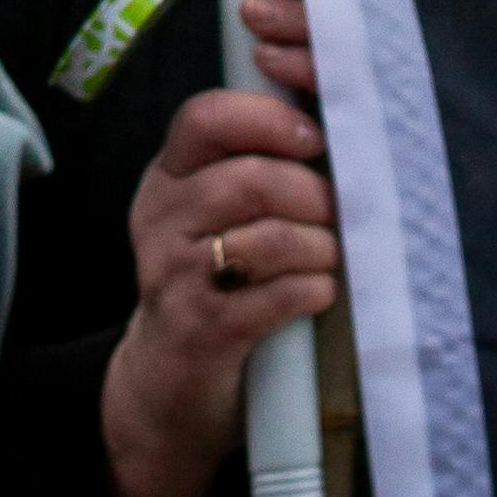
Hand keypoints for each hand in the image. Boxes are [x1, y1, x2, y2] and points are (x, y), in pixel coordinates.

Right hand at [96, 0, 338, 496]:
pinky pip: (277, 295)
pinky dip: (313, 290)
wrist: (168, 383)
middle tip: (336, 216)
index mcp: (166, 178)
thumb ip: (250, 164)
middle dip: (314, 196)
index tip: (313, 141)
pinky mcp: (202, 329)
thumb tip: (326, 113)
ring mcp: (175, 275)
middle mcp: (160, 218)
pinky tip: (318, 293)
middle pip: (251, 179)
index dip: (268, 120)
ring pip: (271, 238)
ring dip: (321, 249)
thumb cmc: (211, 283)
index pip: (205, 117)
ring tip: (330, 259)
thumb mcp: (210, 215)